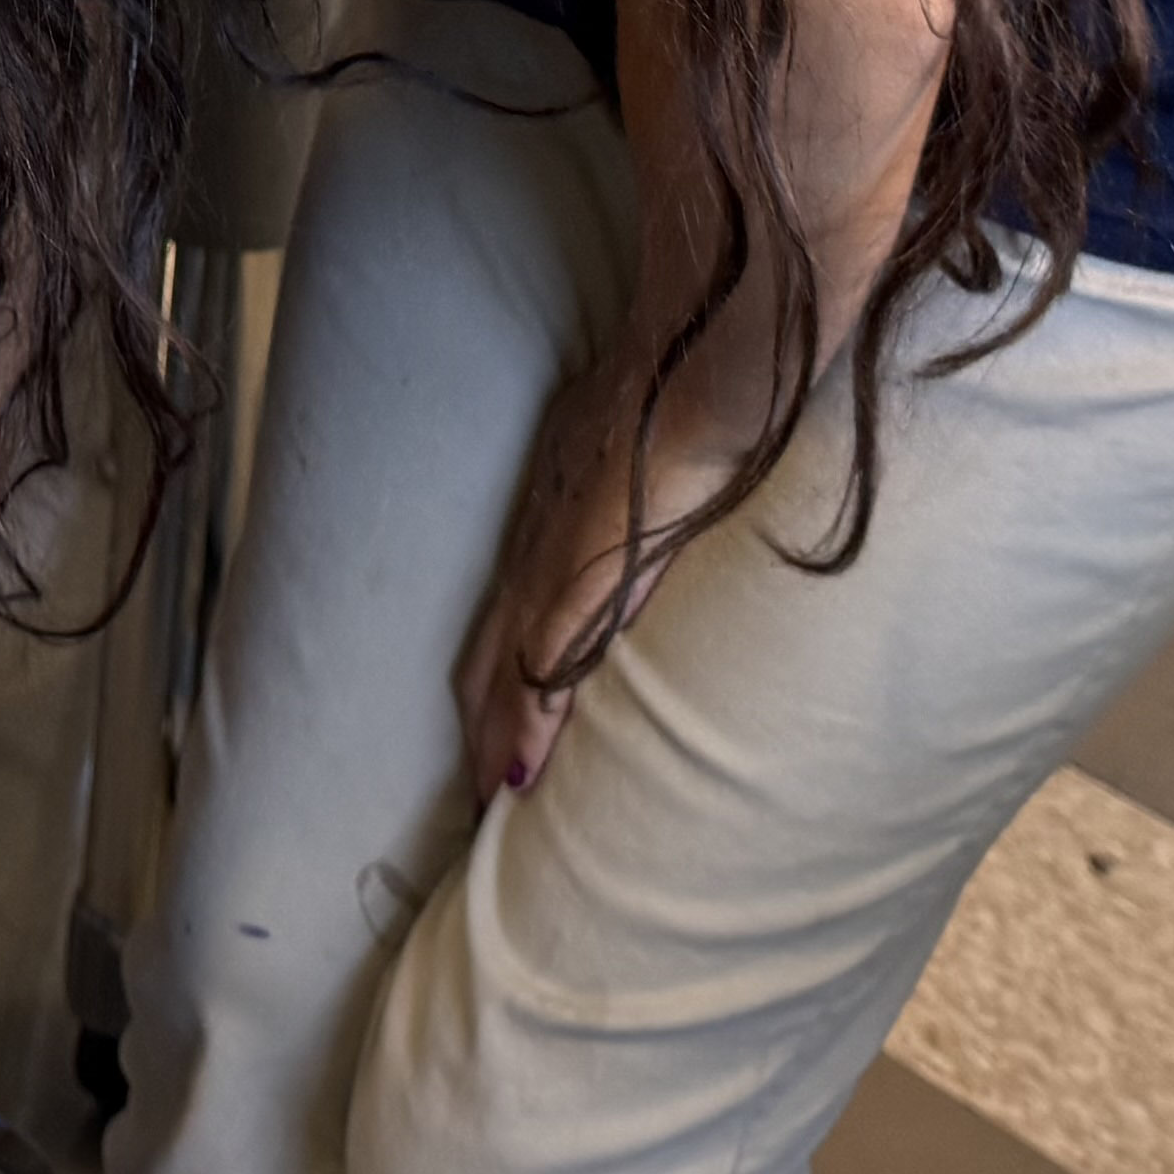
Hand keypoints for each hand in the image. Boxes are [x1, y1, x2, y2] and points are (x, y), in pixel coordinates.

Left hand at [452, 368, 684, 804]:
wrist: (692, 372)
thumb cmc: (675, 389)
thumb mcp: (633, 433)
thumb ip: (629, 472)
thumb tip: (653, 481)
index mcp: (552, 512)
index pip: (506, 610)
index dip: (495, 672)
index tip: (491, 726)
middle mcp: (536, 542)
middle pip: (486, 650)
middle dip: (480, 721)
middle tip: (484, 792)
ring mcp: (553, 564)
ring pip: (502, 669)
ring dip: (493, 738)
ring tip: (493, 801)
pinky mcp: (582, 582)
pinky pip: (543, 667)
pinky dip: (527, 725)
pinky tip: (519, 773)